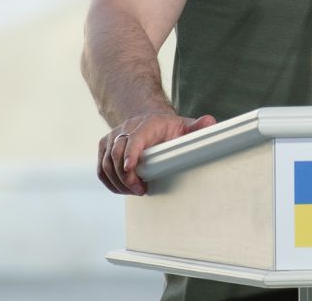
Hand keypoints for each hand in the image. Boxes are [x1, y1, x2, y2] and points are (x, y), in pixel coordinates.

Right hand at [97, 111, 216, 194]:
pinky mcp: (105, 147)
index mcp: (147, 124)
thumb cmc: (170, 128)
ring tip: (136, 191)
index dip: (130, 153)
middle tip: (141, 190)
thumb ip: (198, 127)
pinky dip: (110, 182)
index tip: (129, 169)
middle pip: (116, 153)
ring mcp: (113, 137)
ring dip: (118, 182)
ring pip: (106, 163)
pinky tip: (123, 189)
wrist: (151, 121)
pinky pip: (101, 168)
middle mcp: (126, 128)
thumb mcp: (186, 126)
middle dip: (126, 176)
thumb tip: (210, 122)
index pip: (134, 138)